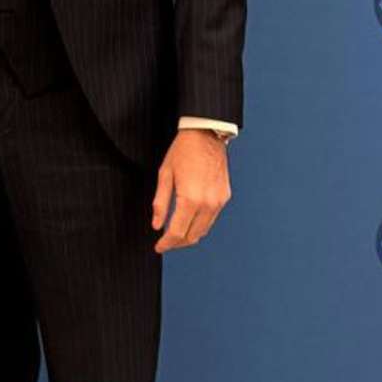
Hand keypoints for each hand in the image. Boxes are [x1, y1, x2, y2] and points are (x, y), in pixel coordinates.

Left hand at [151, 129, 229, 253]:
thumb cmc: (183, 151)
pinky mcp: (224, 197)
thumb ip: (160, 203)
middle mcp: (207, 204)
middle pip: (192, 236)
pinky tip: (190, 220)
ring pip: (203, 230)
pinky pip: (212, 218)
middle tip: (165, 242)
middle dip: (177, 243)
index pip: (177, 232)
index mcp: (190, 199)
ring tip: (176, 234)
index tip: (158, 247)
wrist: (207, 134)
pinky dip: (200, 224)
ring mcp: (218, 202)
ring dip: (189, 236)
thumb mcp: (165, 174)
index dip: (166, 243)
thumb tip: (157, 225)